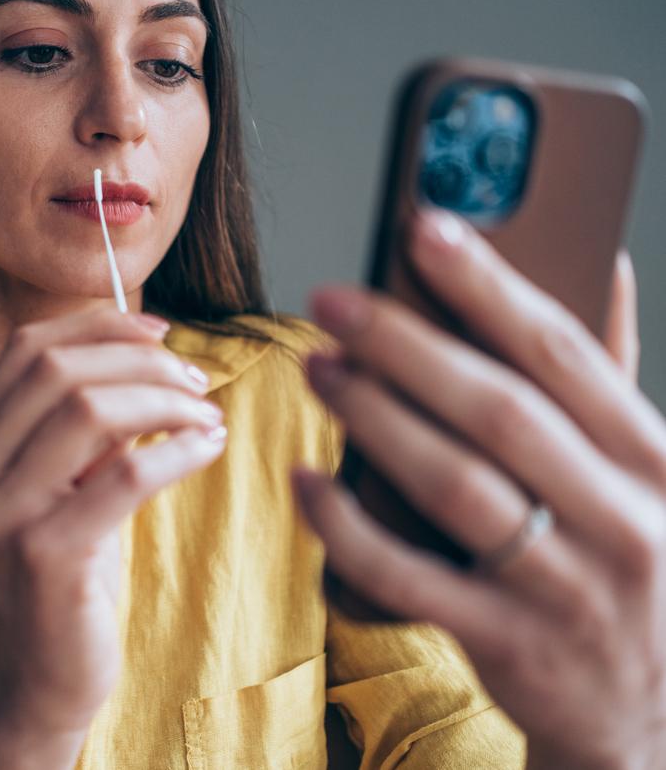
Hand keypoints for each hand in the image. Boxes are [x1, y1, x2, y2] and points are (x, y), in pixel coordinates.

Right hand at [0, 306, 226, 738]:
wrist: (38, 680)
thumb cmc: (62, 578)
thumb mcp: (61, 489)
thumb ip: (83, 430)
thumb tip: (147, 360)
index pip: (26, 350)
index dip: (98, 325)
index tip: (160, 330)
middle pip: (57, 370)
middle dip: (141, 361)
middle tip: (197, 380)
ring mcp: (2, 515)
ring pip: (89, 412)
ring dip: (164, 400)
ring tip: (207, 414)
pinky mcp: (46, 555)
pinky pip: (125, 475)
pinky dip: (178, 449)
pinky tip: (208, 447)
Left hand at [292, 210, 665, 768]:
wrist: (653, 709)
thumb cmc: (629, 556)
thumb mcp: (646, 472)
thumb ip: (612, 378)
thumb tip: (605, 262)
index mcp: (653, 457)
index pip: (561, 352)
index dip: (489, 283)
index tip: (425, 226)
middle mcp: (620, 518)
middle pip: (496, 411)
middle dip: (405, 345)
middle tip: (333, 302)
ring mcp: (565, 586)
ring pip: (451, 485)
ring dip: (373, 418)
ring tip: (317, 368)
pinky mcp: (507, 641)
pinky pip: (407, 577)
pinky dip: (347, 526)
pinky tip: (306, 481)